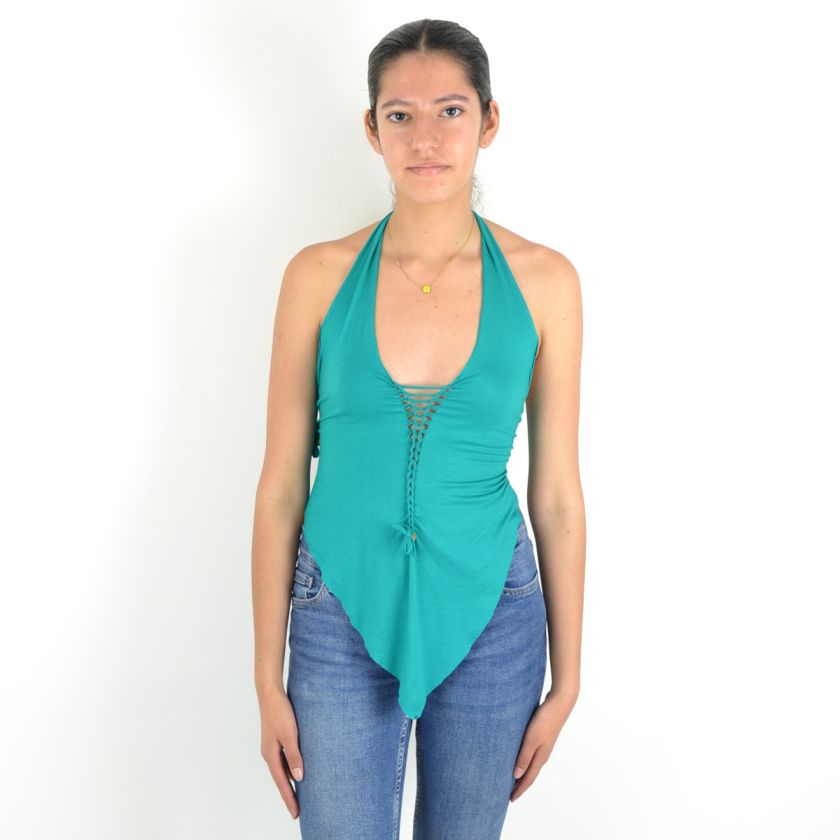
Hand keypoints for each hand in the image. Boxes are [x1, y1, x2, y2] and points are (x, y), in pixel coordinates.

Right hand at [259, 688, 304, 819]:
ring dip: (289, 782)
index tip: (296, 813)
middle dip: (288, 795)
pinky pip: (283, 759)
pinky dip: (289, 768)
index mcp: (271, 755)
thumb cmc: (280, 712)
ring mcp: (271, 746)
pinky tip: (297, 768)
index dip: (289, 798)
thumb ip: (294, 756)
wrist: (270, 693)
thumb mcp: (290, 734)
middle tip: (297, 810)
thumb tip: (298, 778)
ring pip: (281, 769)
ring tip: (298, 794)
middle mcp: (269, 753)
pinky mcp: (276, 738)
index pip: (282, 783)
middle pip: (280, 779)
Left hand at [510, 688, 576, 802]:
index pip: (528, 778)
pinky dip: (525, 761)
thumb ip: (524, 757)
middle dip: (520, 784)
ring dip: (522, 772)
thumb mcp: (531, 739)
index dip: (519, 789)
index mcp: (540, 757)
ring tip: (512, 778)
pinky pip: (532, 754)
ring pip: (531, 764)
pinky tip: (520, 757)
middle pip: (530, 774)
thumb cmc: (545, 720)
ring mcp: (544, 745)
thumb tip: (516, 775)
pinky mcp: (543, 736)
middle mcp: (543, 754)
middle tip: (508, 792)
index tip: (510, 800)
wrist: (560, 703)